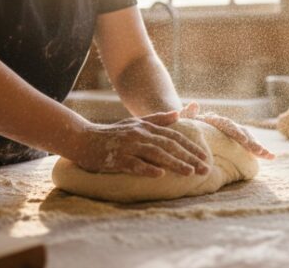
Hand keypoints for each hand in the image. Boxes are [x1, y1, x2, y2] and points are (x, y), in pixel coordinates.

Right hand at [67, 110, 210, 177]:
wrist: (83, 138)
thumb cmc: (112, 133)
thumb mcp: (135, 123)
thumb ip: (157, 119)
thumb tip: (178, 114)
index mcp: (146, 127)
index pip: (173, 137)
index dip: (190, 146)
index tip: (205, 156)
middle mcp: (139, 134)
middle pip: (169, 146)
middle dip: (189, 157)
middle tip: (205, 169)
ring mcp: (128, 146)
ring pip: (156, 154)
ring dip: (174, 164)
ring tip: (190, 173)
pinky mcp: (116, 158)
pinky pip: (134, 164)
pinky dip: (147, 169)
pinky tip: (160, 175)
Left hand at [180, 102, 274, 159]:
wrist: (187, 127)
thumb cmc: (183, 127)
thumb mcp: (183, 122)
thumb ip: (187, 115)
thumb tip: (194, 104)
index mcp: (214, 121)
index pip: (227, 125)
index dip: (235, 131)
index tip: (242, 139)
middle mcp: (226, 125)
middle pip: (241, 131)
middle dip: (251, 142)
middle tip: (260, 151)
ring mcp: (231, 132)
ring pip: (248, 138)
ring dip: (258, 146)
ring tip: (269, 156)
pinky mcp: (235, 141)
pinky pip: (248, 146)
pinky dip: (258, 150)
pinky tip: (270, 157)